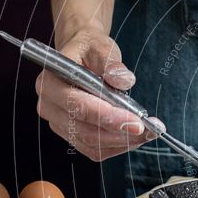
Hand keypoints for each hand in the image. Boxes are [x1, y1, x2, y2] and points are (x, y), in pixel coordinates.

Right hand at [35, 24, 162, 160]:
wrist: (82, 56)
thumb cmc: (88, 51)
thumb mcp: (100, 47)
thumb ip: (110, 62)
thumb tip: (123, 80)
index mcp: (50, 83)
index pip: (78, 106)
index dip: (108, 117)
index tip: (136, 121)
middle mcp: (49, 107)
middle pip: (85, 131)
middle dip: (120, 133)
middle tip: (148, 129)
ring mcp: (59, 123)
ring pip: (91, 144)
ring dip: (122, 143)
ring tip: (147, 133)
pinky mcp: (71, 135)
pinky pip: (94, 150)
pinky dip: (117, 146)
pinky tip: (135, 137)